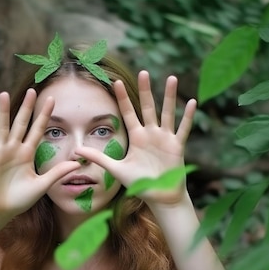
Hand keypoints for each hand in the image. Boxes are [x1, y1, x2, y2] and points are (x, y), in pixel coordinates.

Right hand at [0, 89, 79, 217]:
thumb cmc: (18, 200)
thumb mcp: (42, 185)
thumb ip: (57, 173)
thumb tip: (78, 163)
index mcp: (27, 154)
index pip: (38, 130)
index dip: (44, 116)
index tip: (51, 99)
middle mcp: (15, 150)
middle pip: (22, 124)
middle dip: (27, 107)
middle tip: (32, 90)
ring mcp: (1, 153)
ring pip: (3, 128)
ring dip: (3, 112)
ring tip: (3, 94)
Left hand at [76, 70, 196, 204]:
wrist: (159, 197)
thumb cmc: (139, 184)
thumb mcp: (116, 169)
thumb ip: (98, 157)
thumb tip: (76, 150)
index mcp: (137, 137)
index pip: (128, 113)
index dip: (122, 98)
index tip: (115, 82)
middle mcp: (151, 134)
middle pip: (148, 107)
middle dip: (146, 90)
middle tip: (143, 72)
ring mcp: (165, 138)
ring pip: (167, 113)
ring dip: (170, 97)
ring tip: (172, 78)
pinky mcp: (177, 146)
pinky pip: (183, 129)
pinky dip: (188, 117)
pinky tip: (192, 102)